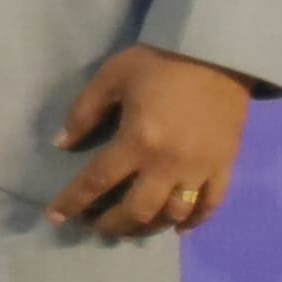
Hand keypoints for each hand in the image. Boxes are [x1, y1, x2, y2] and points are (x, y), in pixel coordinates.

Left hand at [49, 43, 255, 236]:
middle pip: (137, 210)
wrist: (219, 53)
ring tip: (130, 229)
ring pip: (173, 214)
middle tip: (95, 226)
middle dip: (112, 225)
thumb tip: (61, 143)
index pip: (97, 181)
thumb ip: (84, 112)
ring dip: (149, 228)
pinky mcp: (226, 165)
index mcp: (138, 140)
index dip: (73, 202)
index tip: (56, 217)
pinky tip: (177, 229)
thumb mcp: (111, 77)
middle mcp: (169, 163)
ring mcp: (201, 168)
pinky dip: (194, 222)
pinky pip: (212, 204)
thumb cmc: (160, 62)